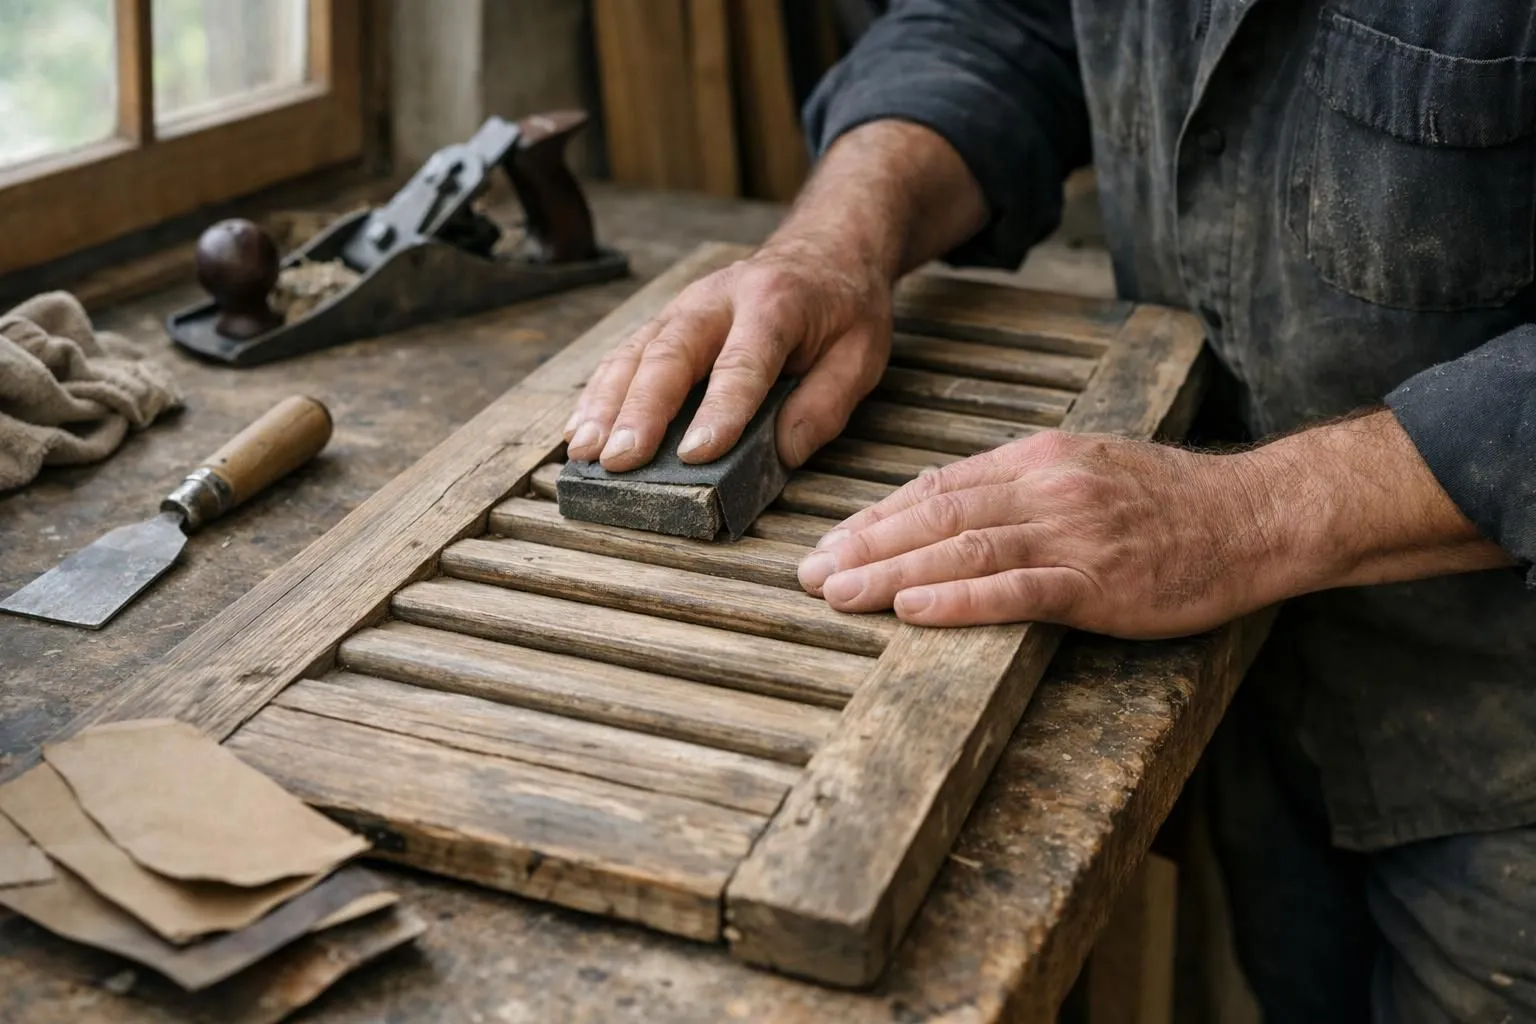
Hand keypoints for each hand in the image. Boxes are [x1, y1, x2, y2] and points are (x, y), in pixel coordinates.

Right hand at [564, 241, 891, 471]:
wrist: (824, 247)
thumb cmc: (843, 308)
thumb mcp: (861, 355)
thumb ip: (825, 405)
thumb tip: (782, 454)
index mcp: (776, 304)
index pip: (743, 363)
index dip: (720, 411)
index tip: (697, 455)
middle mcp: (719, 298)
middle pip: (671, 353)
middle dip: (641, 410)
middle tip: (620, 459)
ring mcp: (684, 306)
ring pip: (635, 353)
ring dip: (605, 405)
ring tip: (585, 452)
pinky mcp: (665, 320)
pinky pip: (623, 356)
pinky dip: (598, 395)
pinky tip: (579, 431)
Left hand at [796, 430, 1283, 637]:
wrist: (1255, 516)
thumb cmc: (1170, 502)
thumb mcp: (1086, 471)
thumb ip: (1020, 488)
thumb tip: (948, 511)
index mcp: (1038, 458)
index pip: (938, 486)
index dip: (877, 516)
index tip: (831, 541)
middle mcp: (1046, 487)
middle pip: (935, 515)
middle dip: (864, 545)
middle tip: (809, 574)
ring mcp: (1072, 532)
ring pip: (962, 549)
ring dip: (891, 572)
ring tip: (839, 593)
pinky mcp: (1099, 579)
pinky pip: (1016, 589)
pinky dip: (958, 600)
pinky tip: (912, 610)